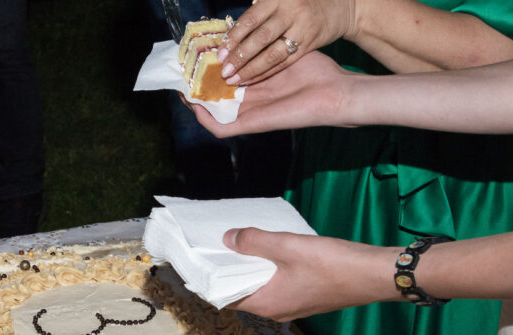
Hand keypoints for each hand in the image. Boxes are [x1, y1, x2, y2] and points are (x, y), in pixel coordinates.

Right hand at [190, 51, 354, 136]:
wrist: (333, 91)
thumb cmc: (315, 71)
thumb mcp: (282, 51)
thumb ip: (262, 46)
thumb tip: (246, 29)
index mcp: (256, 85)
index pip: (224, 81)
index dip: (207, 72)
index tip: (193, 59)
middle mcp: (250, 101)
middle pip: (214, 97)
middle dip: (195, 85)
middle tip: (179, 72)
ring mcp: (249, 114)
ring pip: (212, 113)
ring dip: (194, 102)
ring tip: (180, 87)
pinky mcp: (251, 125)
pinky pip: (219, 127)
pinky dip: (204, 118)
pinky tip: (193, 103)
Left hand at [218, 0, 356, 83]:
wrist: (340, 8)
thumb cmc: (302, 3)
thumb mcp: (282, 0)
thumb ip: (261, 14)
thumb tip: (231, 33)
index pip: (251, 20)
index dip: (234, 37)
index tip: (220, 52)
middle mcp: (291, 13)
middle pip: (260, 38)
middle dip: (239, 56)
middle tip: (224, 70)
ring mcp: (302, 30)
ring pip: (272, 54)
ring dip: (250, 68)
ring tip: (234, 79)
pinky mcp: (309, 45)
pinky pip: (283, 63)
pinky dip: (265, 72)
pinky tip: (251, 80)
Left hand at [222, 228, 397, 319]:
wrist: (373, 276)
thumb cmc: (330, 263)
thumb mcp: (287, 246)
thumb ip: (254, 242)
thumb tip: (227, 239)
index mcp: (266, 304)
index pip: (226, 297)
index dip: (212, 280)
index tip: (203, 261)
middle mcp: (276, 312)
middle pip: (243, 293)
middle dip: (231, 272)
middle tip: (219, 248)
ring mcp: (293, 308)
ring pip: (262, 290)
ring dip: (252, 271)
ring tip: (241, 246)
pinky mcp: (306, 300)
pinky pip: (278, 288)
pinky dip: (269, 273)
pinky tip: (270, 254)